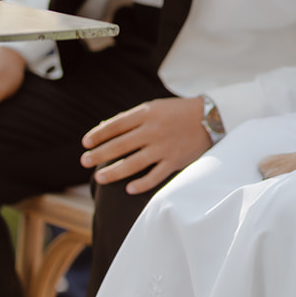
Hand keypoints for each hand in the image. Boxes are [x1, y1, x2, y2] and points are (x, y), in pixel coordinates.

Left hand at [81, 96, 210, 194]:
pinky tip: (129, 189)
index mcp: (147, 113)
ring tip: (99, 177)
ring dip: (113, 171)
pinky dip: (141, 183)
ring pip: (133, 163)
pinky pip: (155, 176)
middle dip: (99, 154)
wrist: (211, 118)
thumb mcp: (155, 107)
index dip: (98, 134)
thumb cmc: (178, 112)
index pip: (116, 125)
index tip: (85, 143)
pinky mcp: (175, 161)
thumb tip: (103, 128)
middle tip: (84, 161)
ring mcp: (164, 147)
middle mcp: (153, 130)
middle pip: (120, 145)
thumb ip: (131, 118)